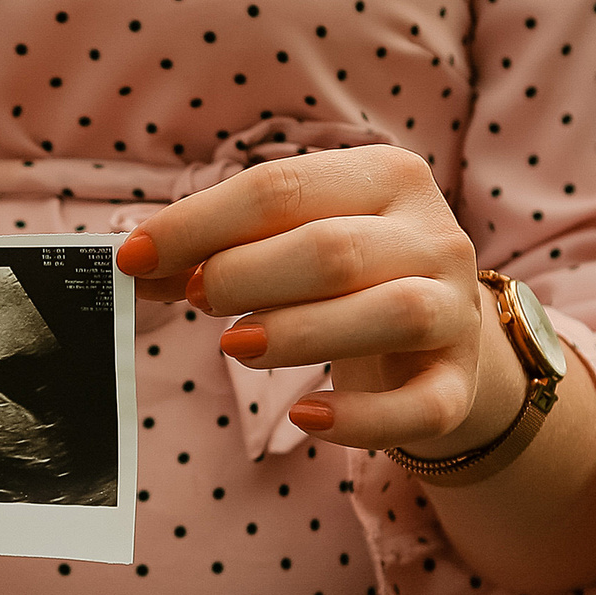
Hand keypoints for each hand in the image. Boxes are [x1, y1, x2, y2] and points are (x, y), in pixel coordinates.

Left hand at [116, 145, 523, 453]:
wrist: (440, 339)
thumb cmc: (347, 281)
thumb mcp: (288, 246)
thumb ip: (220, 247)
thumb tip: (138, 262)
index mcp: (386, 176)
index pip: (282, 186)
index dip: (198, 222)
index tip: (135, 257)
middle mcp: (433, 233)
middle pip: (333, 249)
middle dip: (246, 276)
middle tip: (197, 299)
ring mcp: (455, 309)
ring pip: (388, 314)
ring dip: (296, 333)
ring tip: (234, 346)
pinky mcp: (460, 381)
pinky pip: (420, 406)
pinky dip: (359, 418)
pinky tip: (305, 416)